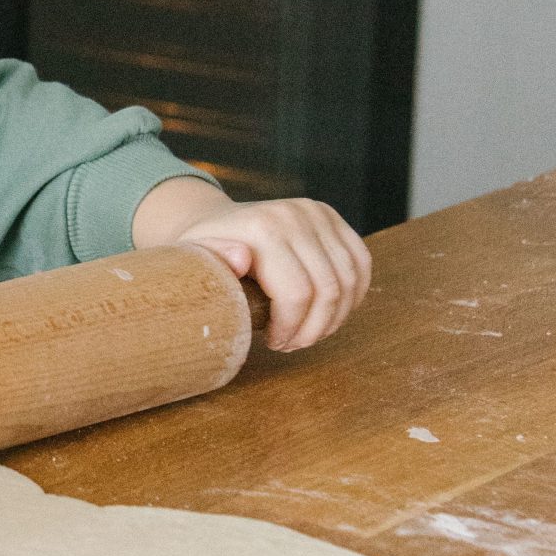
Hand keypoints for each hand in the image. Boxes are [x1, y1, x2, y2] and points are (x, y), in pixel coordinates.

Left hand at [130, 175, 371, 351]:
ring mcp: (316, 212)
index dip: (291, 329)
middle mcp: (294, 215)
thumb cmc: (204, 255)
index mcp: (261, 229)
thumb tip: (242, 258)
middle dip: (314, 329)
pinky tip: (330, 312)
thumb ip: (214, 263)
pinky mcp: (330, 216)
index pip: (296, 293)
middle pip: (328, 289)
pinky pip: (361, 262)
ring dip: (334, 317)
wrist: (212, 222)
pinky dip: (353, 294)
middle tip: (293, 343)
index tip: (274, 343)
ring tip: (308, 332)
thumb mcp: (195, 264)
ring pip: (349, 280)